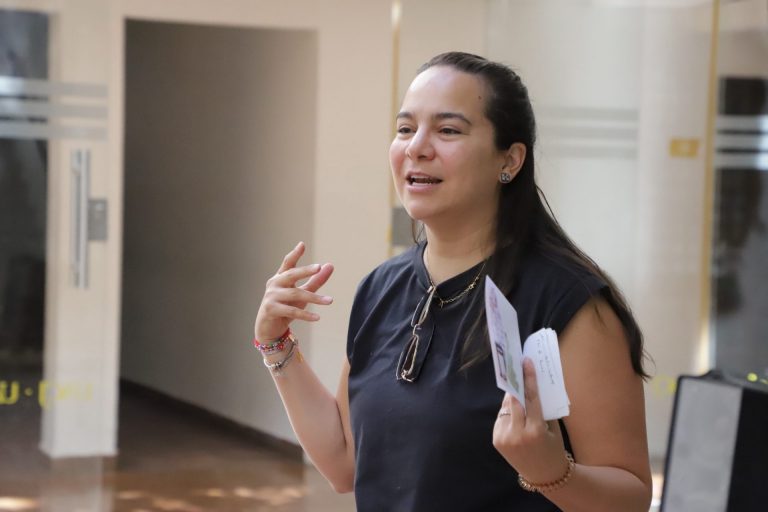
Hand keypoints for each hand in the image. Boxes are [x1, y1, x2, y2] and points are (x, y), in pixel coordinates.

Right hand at [254, 241, 333, 341]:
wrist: (269, 328)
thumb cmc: (286, 307)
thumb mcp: (303, 293)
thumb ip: (315, 280)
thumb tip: (330, 265)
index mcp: (281, 277)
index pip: (288, 263)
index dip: (295, 254)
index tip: (302, 244)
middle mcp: (274, 284)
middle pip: (291, 274)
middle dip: (305, 270)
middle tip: (318, 267)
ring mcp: (271, 296)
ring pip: (295, 294)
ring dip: (314, 298)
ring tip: (329, 301)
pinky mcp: (271, 309)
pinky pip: (291, 311)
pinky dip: (305, 315)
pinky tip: (317, 317)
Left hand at [493, 358, 569, 483]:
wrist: (545, 476)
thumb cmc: (553, 448)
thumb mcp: (553, 428)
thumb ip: (542, 408)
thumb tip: (531, 384)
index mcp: (535, 431)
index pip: (530, 398)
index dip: (528, 378)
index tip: (526, 362)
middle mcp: (517, 434)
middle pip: (514, 400)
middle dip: (516, 383)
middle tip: (518, 368)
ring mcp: (504, 438)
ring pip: (505, 408)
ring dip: (511, 397)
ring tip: (517, 388)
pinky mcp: (496, 440)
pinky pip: (501, 418)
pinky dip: (508, 411)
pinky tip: (514, 409)